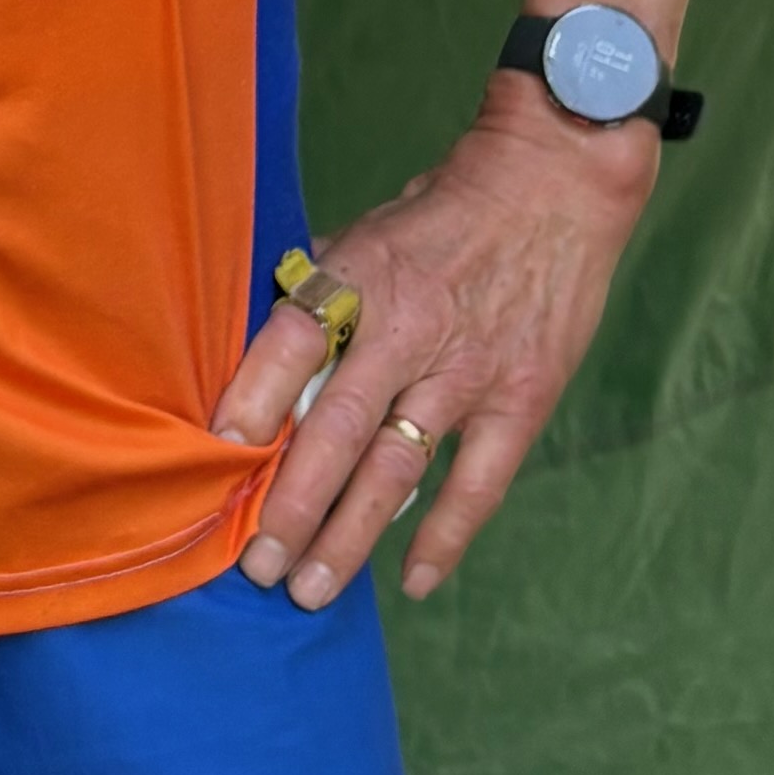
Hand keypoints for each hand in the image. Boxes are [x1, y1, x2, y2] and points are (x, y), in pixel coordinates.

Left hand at [210, 91, 658, 607]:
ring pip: (396, 469)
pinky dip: (445, 537)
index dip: (252, 397)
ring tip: (309, 590)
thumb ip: (320, 294)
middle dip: (291, 504)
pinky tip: (412, 582)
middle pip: (336, 430)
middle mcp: (408, 331)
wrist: (556, 184)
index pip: (293, 341)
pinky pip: (477, 483)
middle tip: (254, 564)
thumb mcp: (367, 231)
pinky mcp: (521, 399)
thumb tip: (261, 355)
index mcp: (361, 278)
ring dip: (349, 536)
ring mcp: (468, 372)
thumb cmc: (445, 211)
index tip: (217, 451)